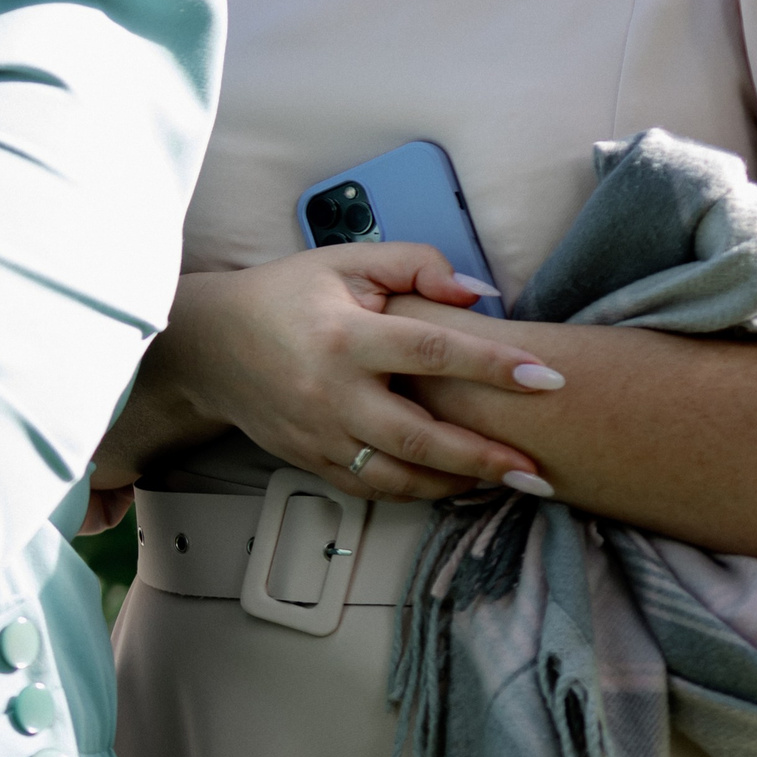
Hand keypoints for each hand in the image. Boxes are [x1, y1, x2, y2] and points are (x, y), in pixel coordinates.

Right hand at [160, 243, 562, 500]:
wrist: (208, 346)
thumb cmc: (285, 296)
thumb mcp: (344, 262)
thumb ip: (414, 265)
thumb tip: (478, 295)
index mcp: (345, 337)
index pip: (432, 352)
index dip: (493, 366)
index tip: (548, 378)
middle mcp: (332, 392)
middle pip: (421, 437)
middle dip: (485, 457)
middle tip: (537, 471)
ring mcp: (319, 434)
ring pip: (399, 477)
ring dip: (457, 485)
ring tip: (504, 483)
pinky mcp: (309, 460)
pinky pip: (372, 489)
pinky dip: (417, 493)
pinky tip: (452, 486)